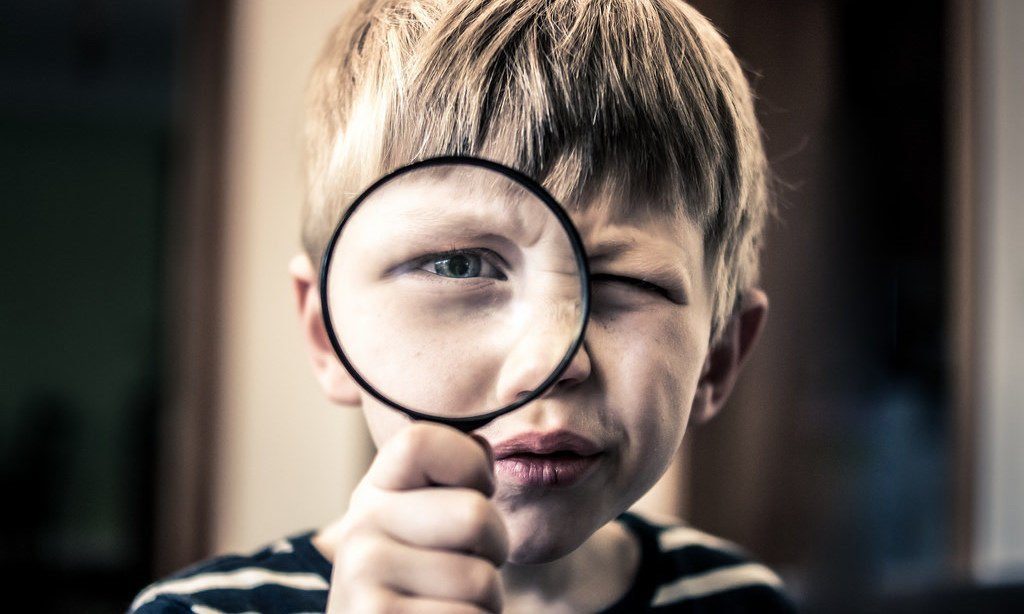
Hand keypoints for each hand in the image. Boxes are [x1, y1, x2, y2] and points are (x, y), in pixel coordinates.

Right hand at [321, 422, 507, 612]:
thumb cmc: (415, 581)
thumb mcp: (420, 522)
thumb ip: (452, 481)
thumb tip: (483, 444)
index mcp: (375, 490)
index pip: (422, 440)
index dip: (469, 463)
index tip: (475, 492)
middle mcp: (361, 525)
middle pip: (475, 514)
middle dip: (495, 547)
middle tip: (468, 565)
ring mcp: (363, 574)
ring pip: (481, 578)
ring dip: (485, 599)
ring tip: (451, 602)